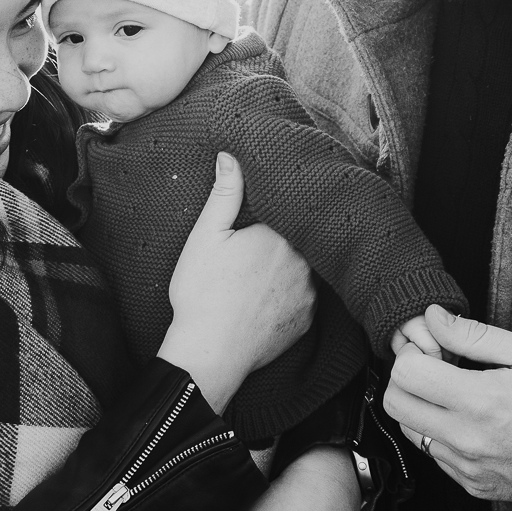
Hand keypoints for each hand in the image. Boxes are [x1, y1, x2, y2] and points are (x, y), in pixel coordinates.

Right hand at [158, 152, 315, 413]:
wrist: (209, 354)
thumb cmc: (202, 293)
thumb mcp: (206, 236)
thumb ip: (224, 194)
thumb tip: (231, 156)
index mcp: (280, 235)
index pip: (287, 212)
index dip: (275, 212)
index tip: (261, 219)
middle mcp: (305, 263)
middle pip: (300, 240)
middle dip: (284, 240)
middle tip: (258, 247)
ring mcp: (309, 295)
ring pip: (305, 270)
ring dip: (290, 268)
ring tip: (262, 273)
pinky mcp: (307, 323)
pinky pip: (303, 301)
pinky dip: (289, 298)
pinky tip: (267, 300)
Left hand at [383, 305, 511, 504]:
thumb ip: (473, 334)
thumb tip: (433, 317)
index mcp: (480, 401)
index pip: (405, 374)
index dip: (413, 354)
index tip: (434, 350)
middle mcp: (468, 440)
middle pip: (396, 404)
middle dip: (406, 379)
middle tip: (434, 368)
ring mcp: (469, 468)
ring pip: (410, 432)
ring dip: (421, 408)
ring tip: (454, 394)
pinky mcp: (474, 487)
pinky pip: (435, 457)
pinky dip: (441, 435)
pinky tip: (470, 421)